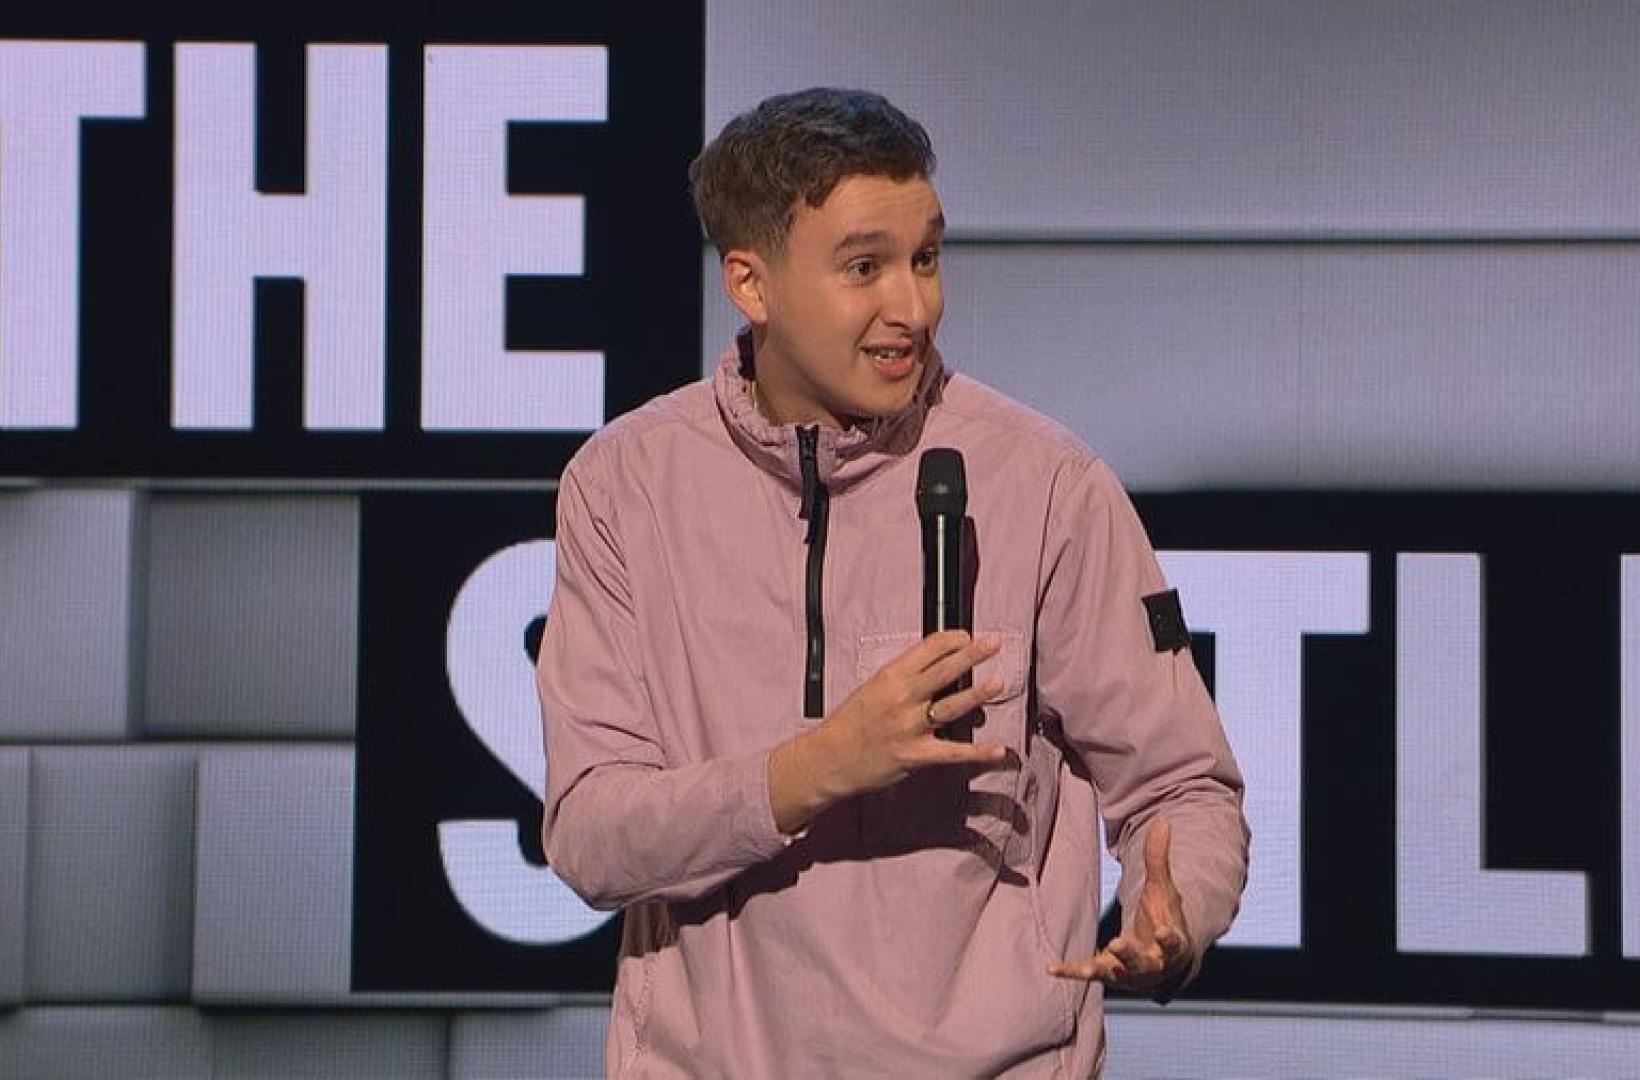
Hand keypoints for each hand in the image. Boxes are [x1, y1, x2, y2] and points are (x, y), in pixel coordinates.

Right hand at [768, 630, 1008, 832]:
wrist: (829, 759)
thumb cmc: (849, 723)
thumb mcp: (871, 689)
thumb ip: (902, 678)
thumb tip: (936, 665)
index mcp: (890, 677)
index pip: (927, 649)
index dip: (951, 640)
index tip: (967, 637)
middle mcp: (901, 699)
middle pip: (943, 672)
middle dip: (971, 655)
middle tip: (994, 643)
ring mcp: (909, 728)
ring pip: (951, 707)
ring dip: (976, 695)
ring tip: (998, 682)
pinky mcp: (915, 756)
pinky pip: (952, 753)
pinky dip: (978, 752)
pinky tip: (998, 750)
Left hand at [1048, 819, 1192, 999]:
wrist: (1162, 958)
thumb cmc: (1162, 917)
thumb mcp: (1161, 888)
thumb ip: (1158, 859)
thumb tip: (1162, 821)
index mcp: (1170, 941)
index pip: (1173, 941)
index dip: (1169, 938)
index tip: (1163, 931)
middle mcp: (1152, 963)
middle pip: (1143, 962)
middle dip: (1130, 955)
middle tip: (1118, 945)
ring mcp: (1130, 972)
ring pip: (1118, 973)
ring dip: (1102, 969)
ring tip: (1087, 968)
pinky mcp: (1108, 974)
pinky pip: (1089, 973)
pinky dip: (1071, 972)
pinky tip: (1051, 968)